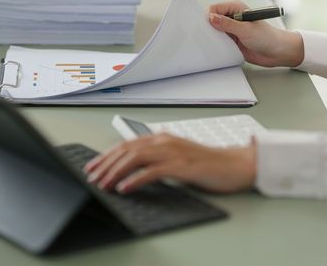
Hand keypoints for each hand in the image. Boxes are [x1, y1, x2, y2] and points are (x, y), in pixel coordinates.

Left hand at [84, 134, 256, 193]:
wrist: (235, 165)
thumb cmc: (207, 164)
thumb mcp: (177, 158)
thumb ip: (158, 159)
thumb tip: (133, 169)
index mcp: (162, 138)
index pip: (127, 145)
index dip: (107, 156)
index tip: (93, 167)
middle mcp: (165, 141)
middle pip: (127, 150)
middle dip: (106, 165)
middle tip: (91, 178)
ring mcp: (173, 152)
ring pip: (135, 159)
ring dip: (116, 172)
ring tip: (103, 184)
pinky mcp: (182, 166)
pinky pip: (152, 172)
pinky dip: (135, 179)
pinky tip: (125, 188)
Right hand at [208, 1, 303, 67]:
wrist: (277, 52)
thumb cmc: (267, 37)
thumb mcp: (246, 30)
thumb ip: (227, 24)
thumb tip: (211, 18)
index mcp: (236, 8)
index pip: (214, 8)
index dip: (207, 16)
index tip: (203, 26)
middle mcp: (232, 18)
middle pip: (212, 19)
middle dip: (207, 27)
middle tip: (204, 36)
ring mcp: (232, 30)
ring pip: (214, 31)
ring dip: (212, 37)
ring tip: (210, 43)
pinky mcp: (232, 41)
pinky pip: (219, 42)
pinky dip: (216, 45)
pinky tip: (216, 49)